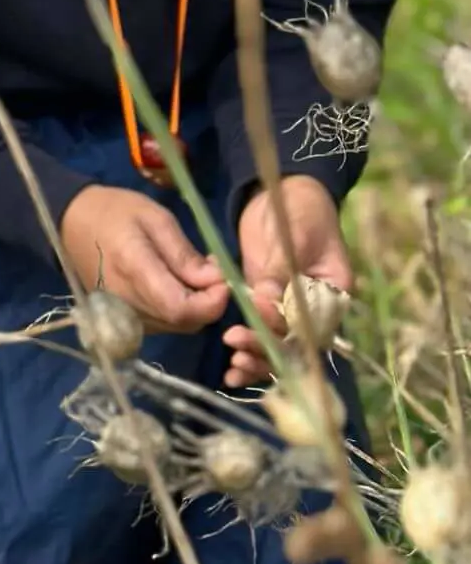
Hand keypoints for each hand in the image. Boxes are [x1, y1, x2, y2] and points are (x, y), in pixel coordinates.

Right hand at [61, 184, 228, 333]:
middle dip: (208, 302)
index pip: (181, 308)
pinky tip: (174, 283)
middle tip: (211, 270)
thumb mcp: (154, 218)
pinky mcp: (123, 319)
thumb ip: (183, 253)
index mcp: (134, 269)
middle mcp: (128, 302)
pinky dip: (178, 308)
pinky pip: (163, 323)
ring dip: (195, 306)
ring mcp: (123, 315)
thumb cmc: (115, 212)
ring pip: (176, 326)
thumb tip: (215, 281)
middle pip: (183, 321)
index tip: (224, 279)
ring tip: (192, 272)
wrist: (71, 223)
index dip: (211, 302)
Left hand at [223, 175, 349, 389]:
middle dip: (266, 349)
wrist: (283, 191)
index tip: (259, 315)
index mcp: (332, 293)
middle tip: (235, 342)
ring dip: (256, 359)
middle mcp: (314, 310)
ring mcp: (287, 308)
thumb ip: (282, 266)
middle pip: (294, 344)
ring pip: (276, 347)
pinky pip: (260, 333)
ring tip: (232, 366)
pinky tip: (230, 372)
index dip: (286, 329)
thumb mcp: (295, 233)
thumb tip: (266, 298)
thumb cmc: (300, 210)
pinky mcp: (264, 302)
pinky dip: (248, 351)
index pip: (313, 325)